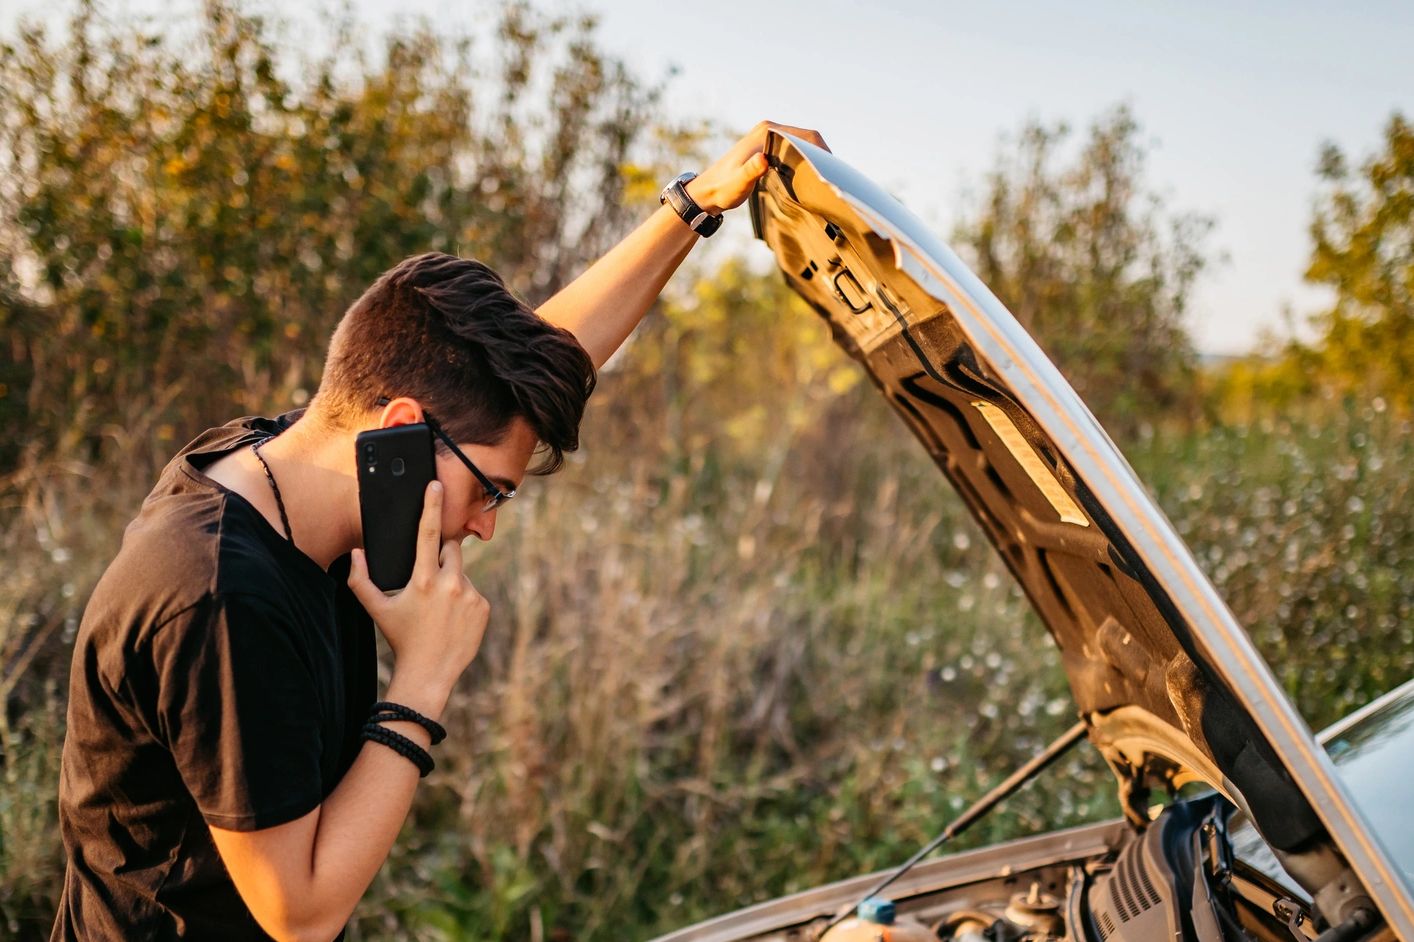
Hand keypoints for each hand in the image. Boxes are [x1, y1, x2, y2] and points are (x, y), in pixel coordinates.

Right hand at [347, 481, 488, 716]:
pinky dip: (464, 598)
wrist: (429, 673)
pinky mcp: (484, 607)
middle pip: (451, 549)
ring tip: (439, 608)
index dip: (431, 506)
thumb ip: (360, 580)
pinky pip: (474, 591)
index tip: (435, 485)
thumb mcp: (376, 610)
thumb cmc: (401, 639)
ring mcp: (470, 595)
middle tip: (429, 580)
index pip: (428, 533)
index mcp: (422, 579)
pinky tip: (452, 618)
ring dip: (451, 581)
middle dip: (441, 556)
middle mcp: (450, 583)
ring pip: (461, 572)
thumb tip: (356, 553)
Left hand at [685, 120, 829, 215]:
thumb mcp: (738, 183)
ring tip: (826, 177)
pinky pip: (794, 148)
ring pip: (802, 142)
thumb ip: (750, 171)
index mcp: (767, 132)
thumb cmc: (723, 189)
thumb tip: (763, 160)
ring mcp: (768, 136)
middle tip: (834, 177)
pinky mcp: (768, 147)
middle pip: (807, 137)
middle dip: (823, 154)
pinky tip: (810, 175)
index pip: (806, 135)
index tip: (833, 170)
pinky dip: (805, 158)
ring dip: (815, 157)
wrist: (707, 192)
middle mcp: (769, 129)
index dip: (823, 151)